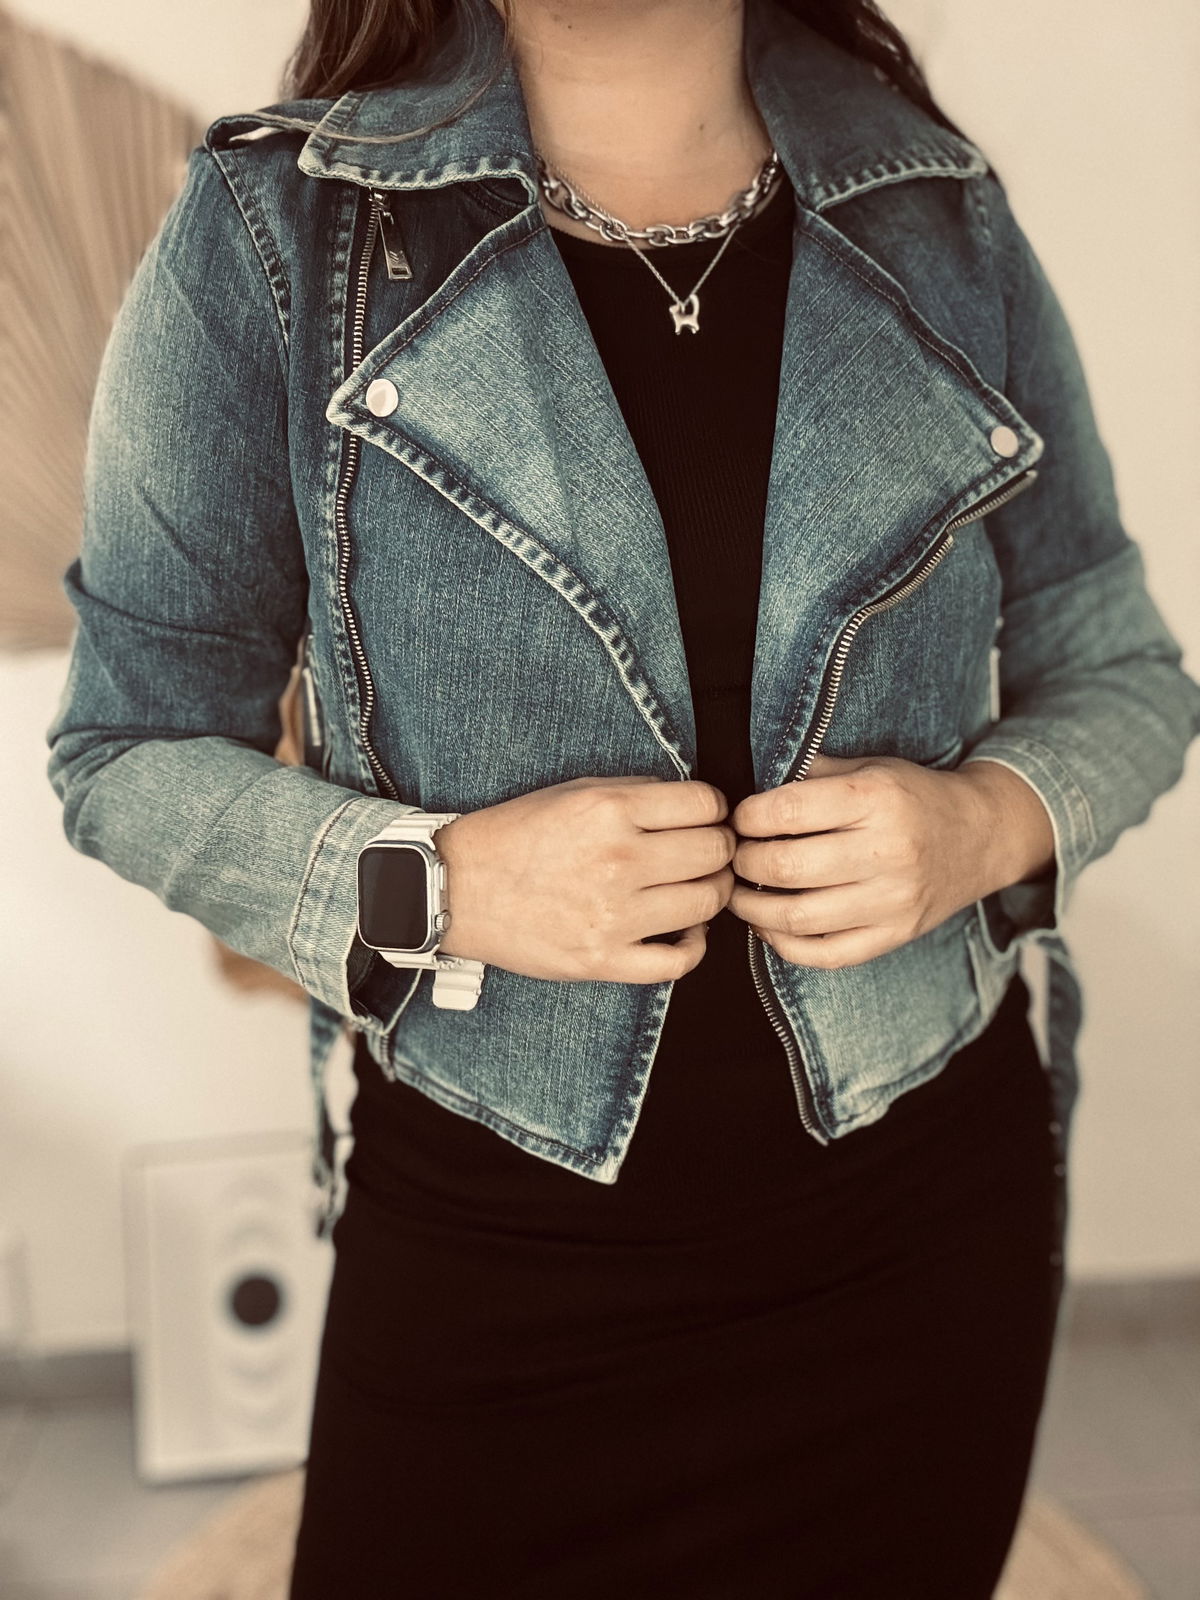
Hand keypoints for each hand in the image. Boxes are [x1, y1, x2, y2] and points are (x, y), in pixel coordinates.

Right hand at [433, 775, 736, 983]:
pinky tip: (685, 929)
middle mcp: (618, 861)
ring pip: (707, 903)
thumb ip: (636, 793)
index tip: (707, 817)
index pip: (706, 805)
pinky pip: (680, 960)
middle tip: (707, 851)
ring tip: (694, 886)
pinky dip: (695, 945)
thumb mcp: (574, 792)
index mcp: (610, 811)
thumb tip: (696, 804)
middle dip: (720, 848)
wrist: (457, 888)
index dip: (715, 808)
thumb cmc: (515, 836)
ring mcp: (614, 916)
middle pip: (715, 852)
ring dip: (711, 893)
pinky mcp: (605, 960)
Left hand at [726, 753, 1055, 969]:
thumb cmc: (912, 797)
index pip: (787, 812)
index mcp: (876, 799)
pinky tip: (769, 927)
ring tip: (738, 893)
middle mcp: (887, 851)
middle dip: (743, 862)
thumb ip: (812, 773)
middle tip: (734, 856)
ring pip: (797, 918)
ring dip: (751, 909)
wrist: (980, 836)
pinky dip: (785, 945)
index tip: (740, 819)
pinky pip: (825, 953)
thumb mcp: (869, 767)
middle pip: (785, 867)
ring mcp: (892, 900)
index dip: (748, 818)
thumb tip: (749, 787)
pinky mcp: (894, 935)